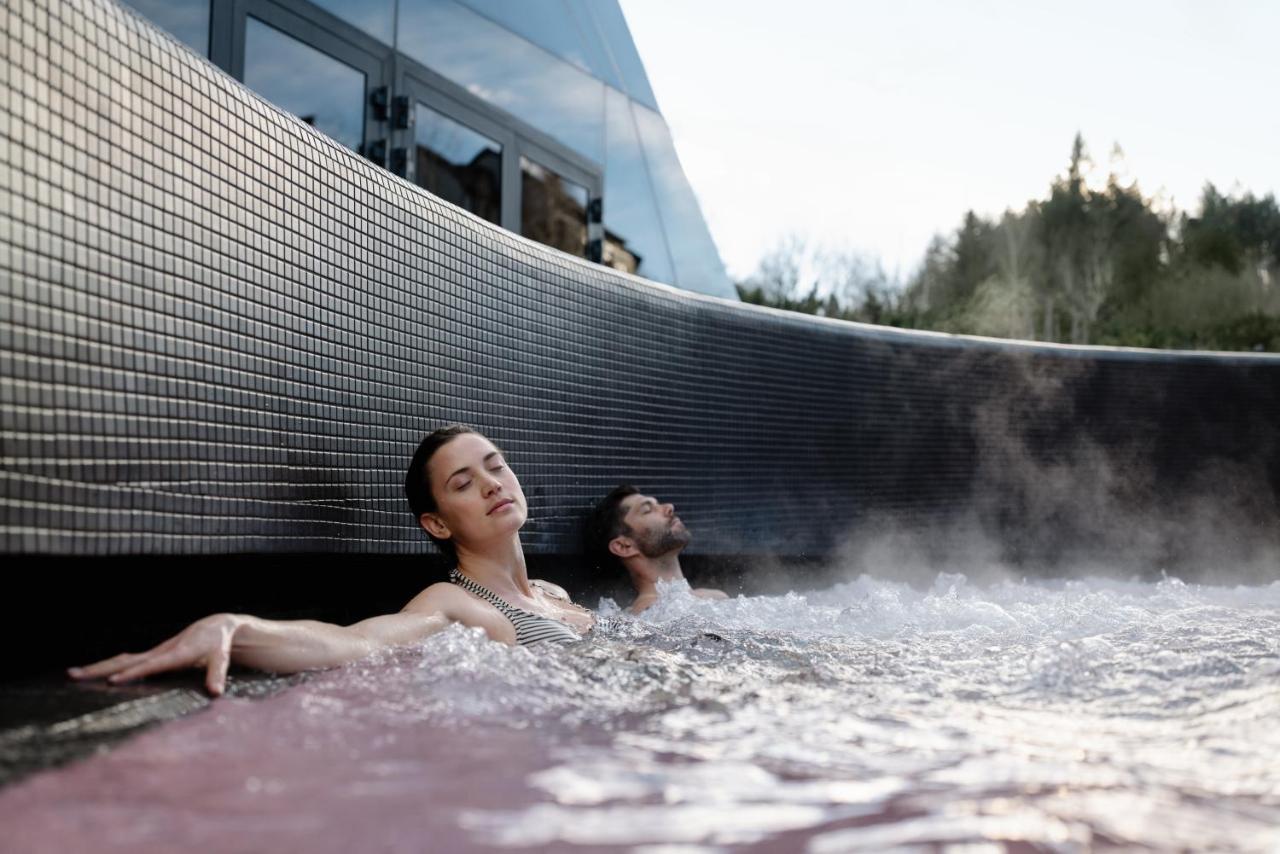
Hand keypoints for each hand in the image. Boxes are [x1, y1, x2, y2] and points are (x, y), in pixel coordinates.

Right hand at [68, 613, 244, 695]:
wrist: (213, 627)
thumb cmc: (217, 645)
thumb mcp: (220, 659)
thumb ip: (217, 675)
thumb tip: (215, 693)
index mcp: (176, 654)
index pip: (151, 665)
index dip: (133, 673)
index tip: (113, 680)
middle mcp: (160, 652)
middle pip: (126, 661)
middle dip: (101, 669)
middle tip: (74, 675)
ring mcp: (153, 653)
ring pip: (121, 660)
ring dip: (98, 667)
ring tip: (72, 674)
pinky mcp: (152, 656)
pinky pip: (126, 662)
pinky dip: (108, 667)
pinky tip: (92, 673)